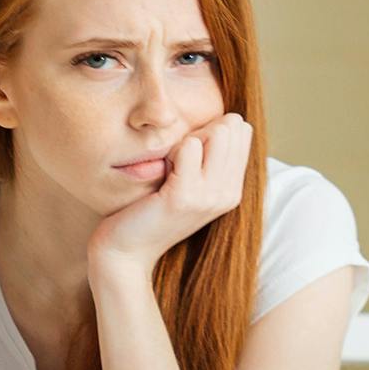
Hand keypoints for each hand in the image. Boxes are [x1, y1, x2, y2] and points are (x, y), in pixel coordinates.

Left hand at [88, 113, 252, 278]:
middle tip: (177, 160)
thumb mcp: (189, 182)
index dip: (212, 130)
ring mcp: (209, 197)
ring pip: (217, 133)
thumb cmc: (150, 209)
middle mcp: (229, 194)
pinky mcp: (185, 196)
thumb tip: (228, 119)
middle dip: (201, 131)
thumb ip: (209, 156)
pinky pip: (189, 146)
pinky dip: (172, 150)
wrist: (126, 251)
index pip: (242, 131)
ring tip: (170, 167)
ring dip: (187, 139)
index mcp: (233, 189)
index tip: (189, 155)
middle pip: (231, 128)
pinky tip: (161, 172)